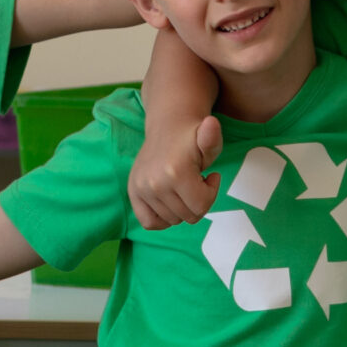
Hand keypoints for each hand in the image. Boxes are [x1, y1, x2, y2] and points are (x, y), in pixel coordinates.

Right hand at [127, 112, 222, 228]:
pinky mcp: (133, 192)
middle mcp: (155, 183)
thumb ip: (212, 138)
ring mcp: (142, 189)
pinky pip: (150, 222)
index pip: (201, 207)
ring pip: (173, 220)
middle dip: (198, 201)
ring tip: (184, 186)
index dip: (211, 193)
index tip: (211, 177)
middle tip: (197, 181)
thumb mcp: (208, 139)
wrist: (168, 128)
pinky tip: (171, 202)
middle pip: (188, 216)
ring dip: (183, 207)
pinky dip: (163, 219)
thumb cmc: (193, 138)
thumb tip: (211, 124)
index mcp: (176, 172)